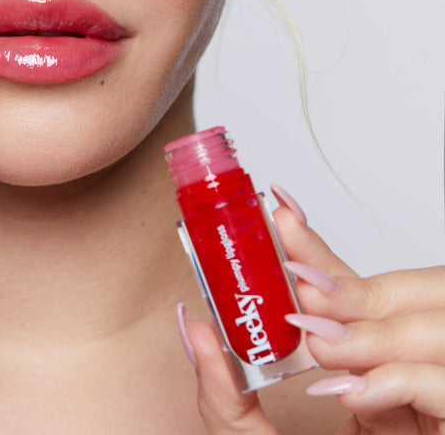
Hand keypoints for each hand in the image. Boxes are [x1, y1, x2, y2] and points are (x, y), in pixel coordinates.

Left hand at [177, 185, 444, 433]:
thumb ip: (223, 393)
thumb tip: (191, 324)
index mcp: (363, 372)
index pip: (345, 293)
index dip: (312, 248)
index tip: (273, 210)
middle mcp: (405, 376)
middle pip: (390, 297)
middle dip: (333, 272)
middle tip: (284, 253)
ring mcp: (437, 402)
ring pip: (426, 328)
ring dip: (363, 325)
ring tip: (316, 339)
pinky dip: (397, 379)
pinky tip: (353, 390)